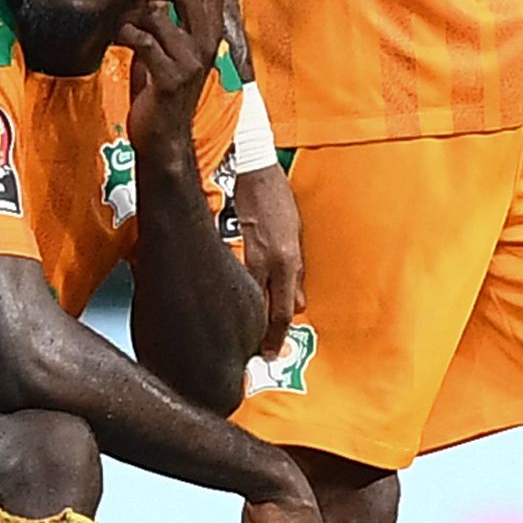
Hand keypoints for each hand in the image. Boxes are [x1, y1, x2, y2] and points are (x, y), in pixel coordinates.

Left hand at [122, 0, 224, 148]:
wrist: (163, 136)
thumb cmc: (161, 85)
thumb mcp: (165, 40)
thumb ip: (163, 6)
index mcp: (211, 27)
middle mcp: (208, 40)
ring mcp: (192, 59)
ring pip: (158, 13)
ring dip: (131, 14)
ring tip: (120, 24)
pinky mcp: (171, 76)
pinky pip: (142, 38)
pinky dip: (123, 34)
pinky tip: (116, 41)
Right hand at [232, 158, 303, 351]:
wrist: (250, 169)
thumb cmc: (276, 199)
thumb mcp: (296, 235)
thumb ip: (296, 271)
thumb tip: (297, 302)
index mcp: (287, 261)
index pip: (283, 311)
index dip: (276, 336)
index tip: (270, 352)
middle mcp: (266, 263)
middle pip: (263, 311)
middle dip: (260, 335)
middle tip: (258, 352)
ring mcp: (243, 257)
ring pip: (246, 299)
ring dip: (245, 317)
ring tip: (241, 334)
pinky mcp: (224, 247)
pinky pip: (230, 279)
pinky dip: (231, 294)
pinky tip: (226, 302)